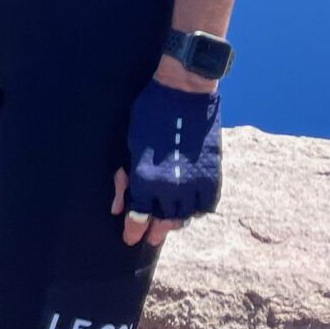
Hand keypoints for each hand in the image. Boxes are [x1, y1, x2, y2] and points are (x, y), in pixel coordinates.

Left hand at [113, 78, 220, 244]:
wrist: (184, 89)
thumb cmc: (150, 112)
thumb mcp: (129, 143)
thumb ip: (123, 178)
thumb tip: (117, 207)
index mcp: (146, 179)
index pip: (138, 218)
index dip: (134, 231)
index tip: (131, 238)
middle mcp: (170, 187)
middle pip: (163, 223)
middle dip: (155, 231)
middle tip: (151, 236)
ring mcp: (194, 183)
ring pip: (185, 217)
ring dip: (175, 221)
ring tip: (169, 221)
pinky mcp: (212, 175)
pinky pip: (206, 205)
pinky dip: (197, 209)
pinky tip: (190, 206)